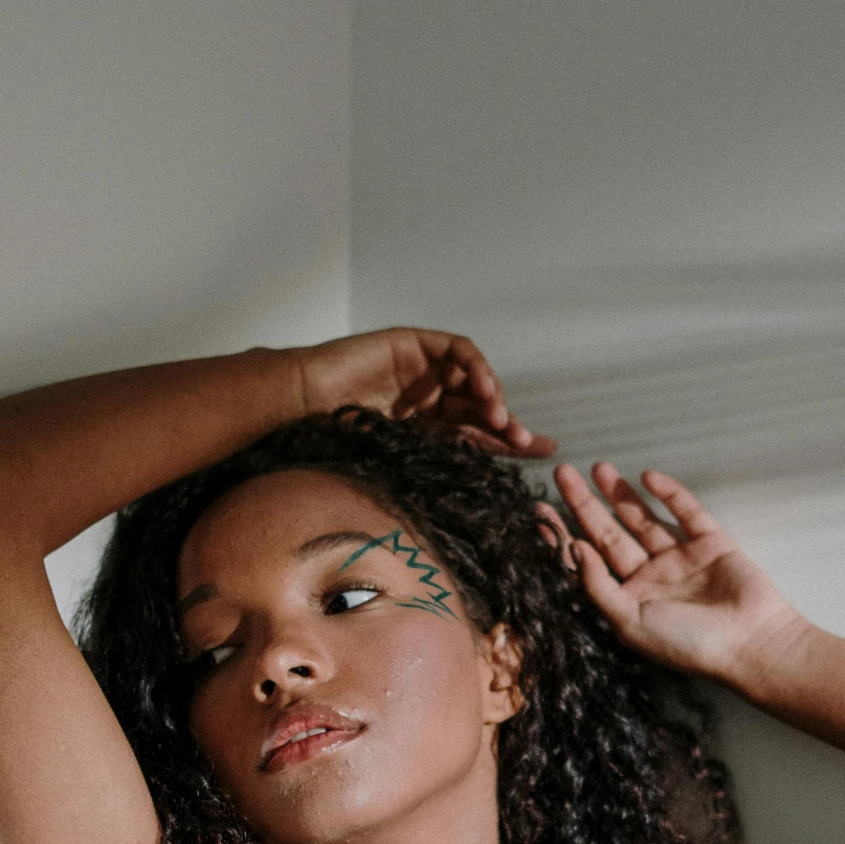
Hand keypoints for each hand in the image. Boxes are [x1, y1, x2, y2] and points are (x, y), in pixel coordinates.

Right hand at [293, 329, 554, 457]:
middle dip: (509, 424)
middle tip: (528, 443)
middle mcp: (428, 398)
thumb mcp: (398, 457)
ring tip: (501, 420)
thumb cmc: (334, 437)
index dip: (509, 444)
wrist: (301, 404)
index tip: (543, 456)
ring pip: (474, 378)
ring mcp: (422, 370)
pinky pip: (456, 350)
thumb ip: (435, 462)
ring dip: (493, 396)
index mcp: (424, 428)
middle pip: (482, 407)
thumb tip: (474, 499)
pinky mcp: (413, 343)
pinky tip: (482, 390)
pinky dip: (475, 366)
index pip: (477, 434)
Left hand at [545, 462, 804, 685]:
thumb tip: (572, 548)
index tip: (542, 511)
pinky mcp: (710, 541)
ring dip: (621, 493)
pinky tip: (648, 477)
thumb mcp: (629, 622)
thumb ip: (598, 586)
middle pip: (611, 533)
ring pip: (643, 518)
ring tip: (598, 467)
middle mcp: (651, 576)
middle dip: (586, 504)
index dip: (567, 536)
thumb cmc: (688, 643)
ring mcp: (680, 557)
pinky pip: (686, 512)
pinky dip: (669, 493)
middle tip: (563, 474)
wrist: (751, 643)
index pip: (591, 561)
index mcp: (629, 598)